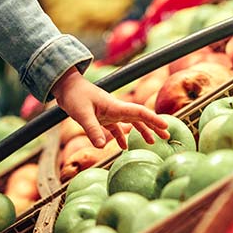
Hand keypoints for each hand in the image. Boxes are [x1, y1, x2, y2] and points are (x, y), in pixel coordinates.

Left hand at [51, 67, 169, 148]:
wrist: (65, 86)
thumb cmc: (74, 96)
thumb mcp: (81, 114)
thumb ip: (92, 130)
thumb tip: (102, 147)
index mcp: (115, 106)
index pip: (139, 112)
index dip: (153, 119)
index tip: (166, 126)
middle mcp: (115, 109)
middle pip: (139, 117)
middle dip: (153, 126)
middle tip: (167, 136)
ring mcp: (109, 112)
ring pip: (130, 122)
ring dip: (141, 131)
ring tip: (151, 142)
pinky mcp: (101, 116)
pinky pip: (116, 127)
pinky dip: (121, 136)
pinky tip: (123, 146)